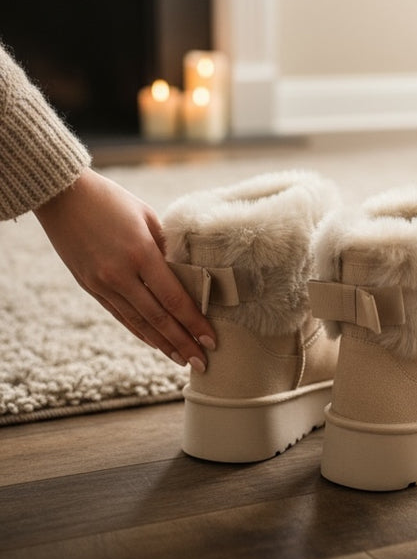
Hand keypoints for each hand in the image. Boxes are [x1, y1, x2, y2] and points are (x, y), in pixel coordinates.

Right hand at [35, 168, 215, 370]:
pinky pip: (119, 315)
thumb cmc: (111, 199)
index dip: (194, 322)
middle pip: (158, 318)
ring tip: (181, 359)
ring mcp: (102, 283)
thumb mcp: (147, 216)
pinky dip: (139, 331)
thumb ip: (167, 247)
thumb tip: (187, 274)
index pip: (174, 298)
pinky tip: (154, 342)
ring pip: (138, 322)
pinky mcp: (89, 286)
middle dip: (183, 342)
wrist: (62, 195)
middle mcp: (120, 274)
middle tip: (202, 362)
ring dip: (162, 344)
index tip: (211, 339)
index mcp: (140, 253)